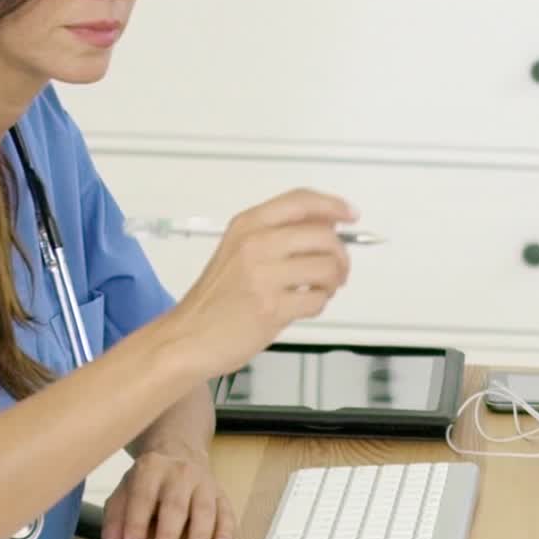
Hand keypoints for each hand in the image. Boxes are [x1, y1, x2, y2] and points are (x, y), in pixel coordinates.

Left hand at [98, 443, 235, 538]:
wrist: (179, 448)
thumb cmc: (148, 479)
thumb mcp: (125, 491)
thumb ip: (115, 522)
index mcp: (150, 469)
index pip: (142, 499)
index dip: (135, 526)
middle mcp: (179, 473)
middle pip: (175, 504)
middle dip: (169, 533)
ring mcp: (203, 482)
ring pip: (204, 509)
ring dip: (200, 535)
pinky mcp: (220, 493)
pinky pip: (226, 512)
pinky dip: (226, 532)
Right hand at [165, 189, 354, 376]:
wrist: (187, 337)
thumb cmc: (216, 299)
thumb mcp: (238, 251)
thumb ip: (276, 235)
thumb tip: (327, 227)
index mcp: (247, 225)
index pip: (301, 201)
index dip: (333, 206)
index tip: (350, 215)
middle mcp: (255, 245)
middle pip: (323, 235)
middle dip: (340, 254)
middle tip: (337, 269)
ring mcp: (263, 276)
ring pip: (326, 267)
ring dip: (333, 281)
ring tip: (321, 289)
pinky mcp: (271, 308)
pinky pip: (318, 300)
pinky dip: (319, 304)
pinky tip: (303, 307)